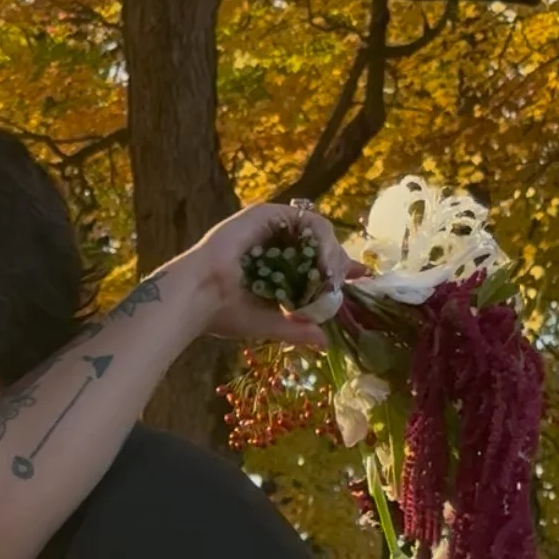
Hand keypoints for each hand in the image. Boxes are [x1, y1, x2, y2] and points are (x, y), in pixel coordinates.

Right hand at [191, 200, 365, 348]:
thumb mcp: (269, 324)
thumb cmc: (224, 313)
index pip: (313, 259)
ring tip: (330, 276)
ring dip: (330, 252)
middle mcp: (272, 243)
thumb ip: (297, 329)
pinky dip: (320, 239)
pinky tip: (322, 262)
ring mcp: (269, 227)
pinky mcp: (266, 214)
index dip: (338, 267)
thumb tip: (325, 343)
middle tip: (340, 283)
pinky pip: (305, 219)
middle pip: (319, 244)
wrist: (198, 298)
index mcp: (272, 266)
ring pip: (317, 230)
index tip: (360, 276)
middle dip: (336, 262)